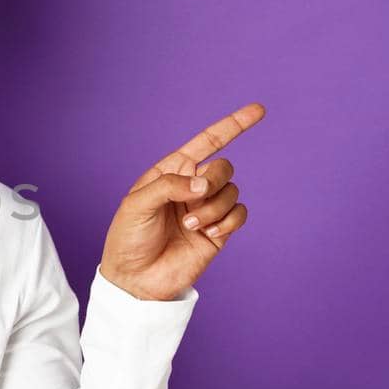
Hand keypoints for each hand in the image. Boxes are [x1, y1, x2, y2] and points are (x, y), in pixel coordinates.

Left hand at [98, 102, 265, 300]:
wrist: (135, 279)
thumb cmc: (129, 237)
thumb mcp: (137, 204)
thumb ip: (170, 185)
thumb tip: (204, 183)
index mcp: (172, 171)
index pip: (208, 142)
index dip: (233, 125)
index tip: (259, 109)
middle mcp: (193, 186)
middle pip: (224, 167)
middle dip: (215, 179)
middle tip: (195, 198)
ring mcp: (207, 209)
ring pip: (232, 192)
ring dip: (215, 207)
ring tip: (190, 226)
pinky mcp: (218, 231)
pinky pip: (239, 214)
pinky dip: (228, 221)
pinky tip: (209, 234)